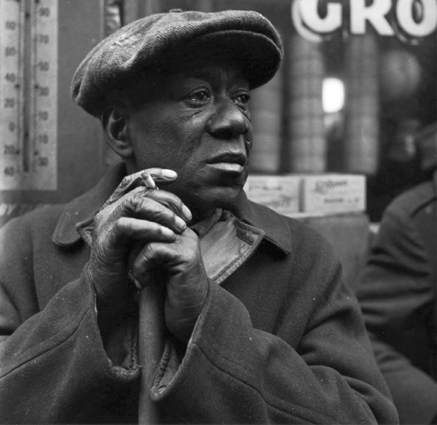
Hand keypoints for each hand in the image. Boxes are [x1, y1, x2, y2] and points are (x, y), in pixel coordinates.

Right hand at [85, 169, 191, 328]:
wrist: (114, 292)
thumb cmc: (133, 263)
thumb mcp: (146, 237)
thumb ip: (157, 221)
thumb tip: (182, 209)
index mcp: (118, 207)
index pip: (134, 181)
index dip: (154, 174)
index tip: (175, 177)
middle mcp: (109, 211)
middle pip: (140, 191)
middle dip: (168, 200)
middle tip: (186, 217)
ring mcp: (105, 224)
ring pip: (134, 203)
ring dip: (162, 212)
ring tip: (179, 226)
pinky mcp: (105, 241)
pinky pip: (128, 225)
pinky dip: (151, 228)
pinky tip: (168, 236)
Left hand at [131, 227, 207, 340]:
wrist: (186, 318)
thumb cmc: (165, 292)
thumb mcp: (151, 262)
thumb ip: (142, 242)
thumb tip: (120, 224)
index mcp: (176, 229)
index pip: (148, 214)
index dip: (131, 233)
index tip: (124, 257)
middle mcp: (184, 231)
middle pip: (145, 221)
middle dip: (129, 246)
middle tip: (128, 269)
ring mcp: (187, 241)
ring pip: (145, 235)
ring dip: (133, 259)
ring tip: (136, 277)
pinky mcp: (186, 255)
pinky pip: (151, 250)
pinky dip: (140, 268)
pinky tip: (144, 284)